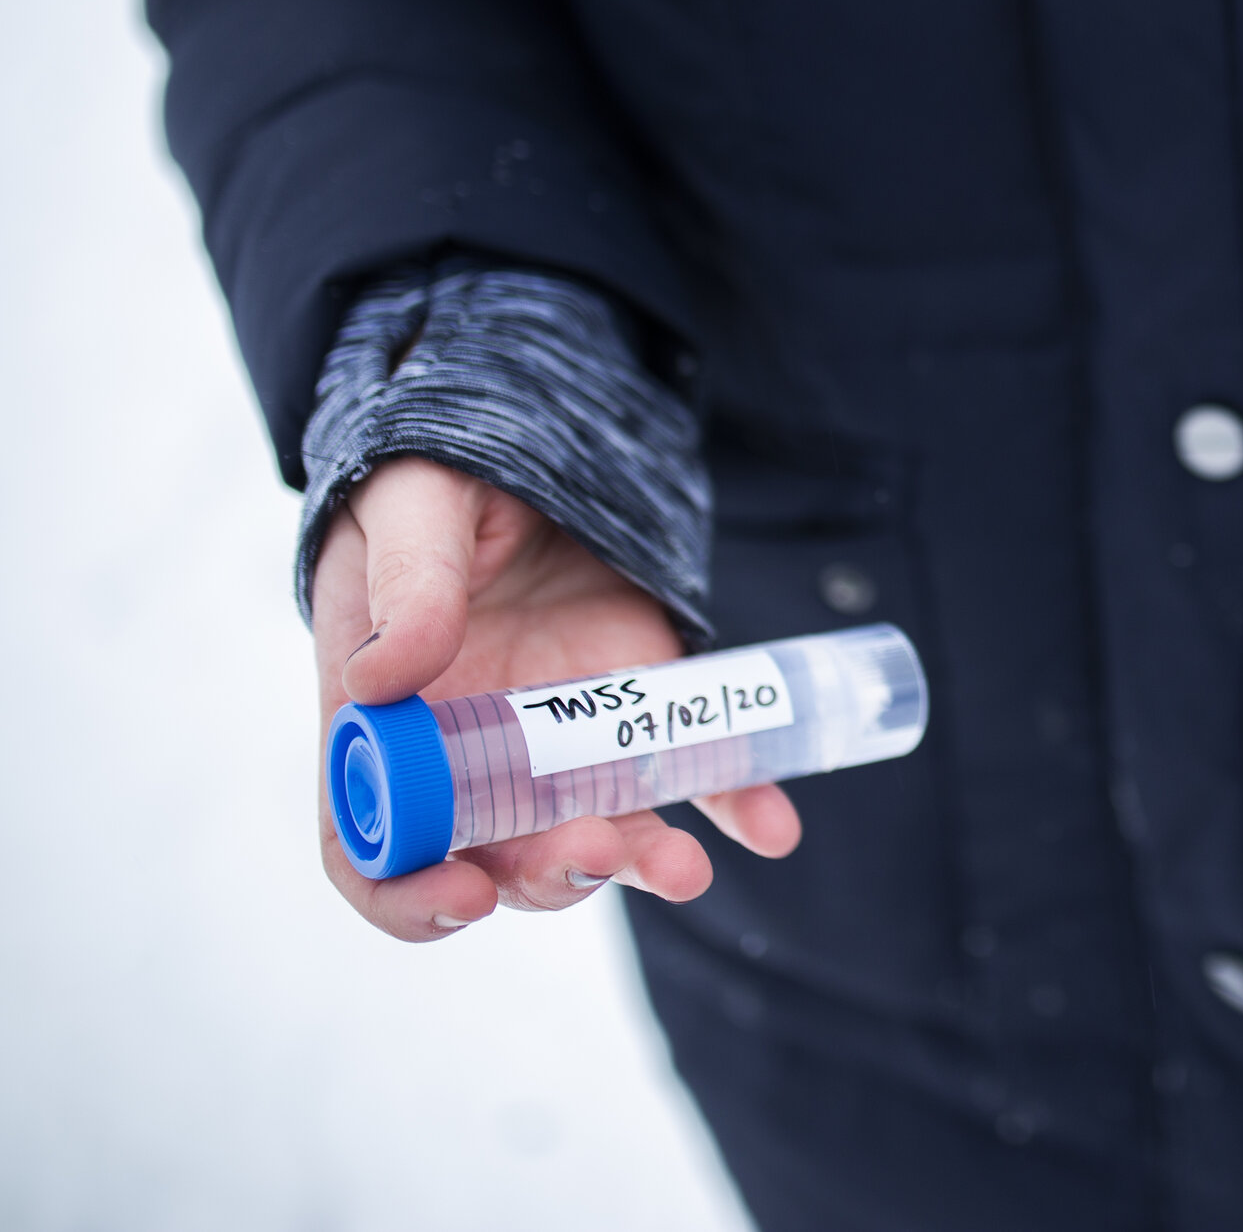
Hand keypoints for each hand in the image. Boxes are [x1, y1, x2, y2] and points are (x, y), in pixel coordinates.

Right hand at [311, 457, 801, 939]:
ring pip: (598, 835)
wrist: (530, 444)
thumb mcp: (410, 511)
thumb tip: (380, 678)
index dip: (405, 893)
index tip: (462, 899)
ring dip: (640, 863)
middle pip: (496, 859)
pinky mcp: (644, 713)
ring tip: (684, 866)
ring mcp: (563, 745)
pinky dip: (733, 806)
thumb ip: (406, 587)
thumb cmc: (433, 482)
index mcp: (384, 727)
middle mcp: (470, 758)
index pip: (369, 846)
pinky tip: (770, 827)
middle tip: (598, 846)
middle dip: (547, 874)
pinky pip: (692, 776)